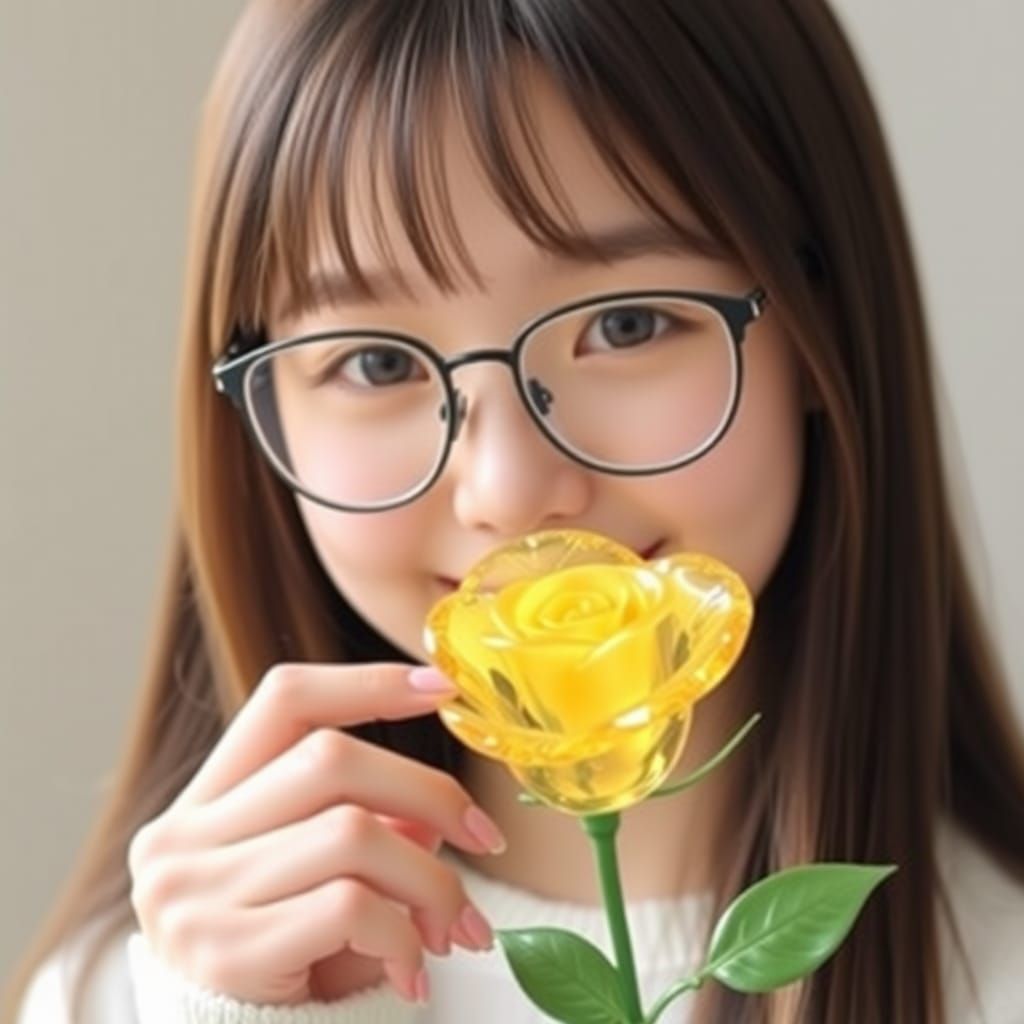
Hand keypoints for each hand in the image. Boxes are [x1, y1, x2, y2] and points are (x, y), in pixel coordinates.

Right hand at [128, 662, 504, 1004]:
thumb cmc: (281, 961)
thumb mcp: (312, 881)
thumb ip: (363, 827)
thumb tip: (436, 815)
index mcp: (206, 800)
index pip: (285, 700)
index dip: (366, 682)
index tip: (442, 688)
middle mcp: (185, 837)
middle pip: (331, 759)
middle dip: (430, 792)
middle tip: (486, 839)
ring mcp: (195, 894)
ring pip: (354, 833)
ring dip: (432, 881)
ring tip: (457, 927)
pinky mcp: (223, 954)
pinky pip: (350, 906)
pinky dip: (404, 934)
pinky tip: (413, 971)